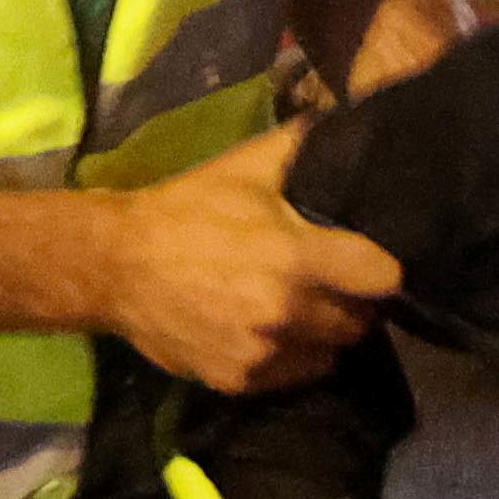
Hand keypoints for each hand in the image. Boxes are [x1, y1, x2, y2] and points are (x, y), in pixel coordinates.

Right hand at [94, 123, 402, 389]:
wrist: (115, 264)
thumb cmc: (188, 210)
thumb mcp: (246, 168)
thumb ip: (302, 145)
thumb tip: (348, 118)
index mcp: (297, 257)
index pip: (383, 278)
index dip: (383, 270)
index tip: (371, 264)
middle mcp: (287, 311)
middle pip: (360, 321)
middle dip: (353, 304)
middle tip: (332, 286)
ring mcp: (263, 351)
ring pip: (329, 354)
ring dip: (324, 335)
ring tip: (302, 312)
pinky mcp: (240, 380)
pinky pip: (292, 376)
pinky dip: (290, 358)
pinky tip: (271, 333)